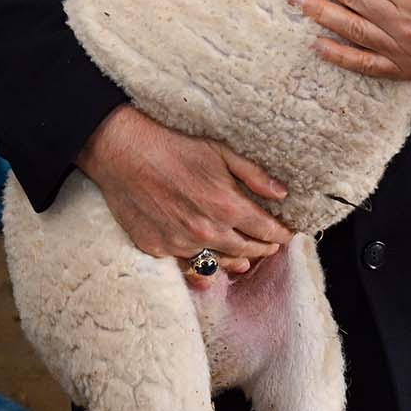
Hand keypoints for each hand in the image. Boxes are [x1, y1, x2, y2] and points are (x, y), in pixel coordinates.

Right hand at [76, 105, 291, 274]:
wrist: (123, 152)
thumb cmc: (172, 146)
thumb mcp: (220, 152)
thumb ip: (254, 175)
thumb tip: (282, 193)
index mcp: (227, 206)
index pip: (266, 231)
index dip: (281, 234)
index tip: (287, 234)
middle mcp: (207, 231)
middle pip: (247, 251)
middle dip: (262, 248)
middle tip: (270, 246)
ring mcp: (181, 244)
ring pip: (219, 263)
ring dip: (235, 261)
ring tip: (244, 261)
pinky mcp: (157, 249)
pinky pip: (186, 264)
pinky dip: (199, 262)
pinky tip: (206, 260)